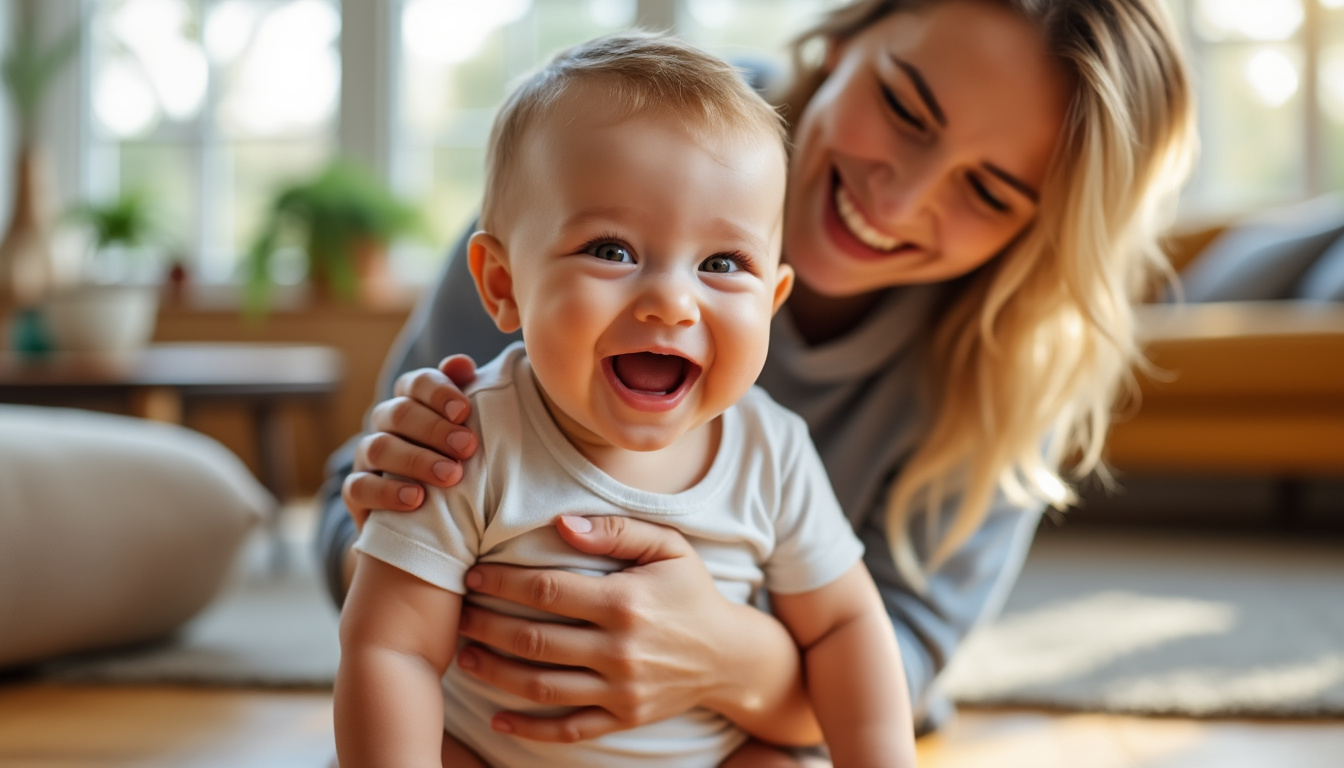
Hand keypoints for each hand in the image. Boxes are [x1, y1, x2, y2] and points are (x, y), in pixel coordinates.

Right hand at [341, 354, 479, 530]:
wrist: (433, 516)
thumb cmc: (454, 461)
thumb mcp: (464, 429)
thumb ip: (462, 395)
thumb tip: (461, 364)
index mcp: (411, 402)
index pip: (416, 383)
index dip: (439, 392)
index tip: (464, 411)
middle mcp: (384, 425)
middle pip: (399, 413)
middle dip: (435, 429)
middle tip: (467, 447)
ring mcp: (366, 457)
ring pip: (379, 447)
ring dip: (417, 460)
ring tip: (451, 476)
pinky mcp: (356, 494)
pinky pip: (359, 487)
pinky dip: (387, 492)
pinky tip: (416, 500)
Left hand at [454, 515, 745, 742]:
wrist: (732, 656)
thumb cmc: (693, 593)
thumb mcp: (669, 548)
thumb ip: (617, 530)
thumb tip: (562, 524)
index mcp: (625, 602)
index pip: (547, 590)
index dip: (503, 583)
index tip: (473, 576)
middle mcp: (619, 649)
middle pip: (534, 640)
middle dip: (487, 626)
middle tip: (459, 615)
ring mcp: (620, 689)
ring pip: (541, 686)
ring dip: (495, 672)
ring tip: (466, 656)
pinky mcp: (623, 718)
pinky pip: (568, 729)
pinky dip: (529, 728)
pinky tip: (497, 716)